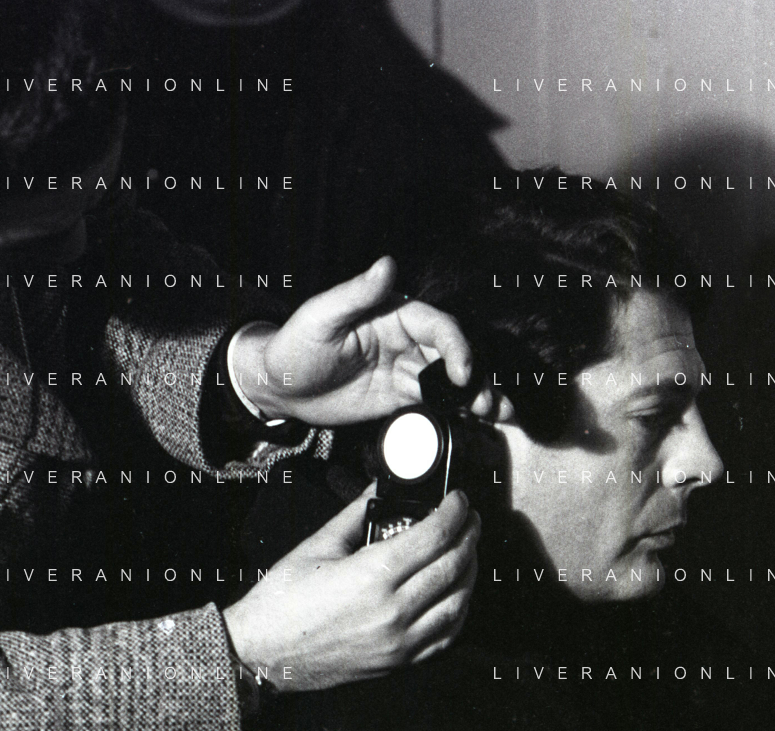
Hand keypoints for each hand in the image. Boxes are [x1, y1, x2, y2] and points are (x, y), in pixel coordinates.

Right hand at [222, 487, 479, 691]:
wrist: (262, 654)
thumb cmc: (282, 603)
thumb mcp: (317, 547)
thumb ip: (355, 514)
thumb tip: (378, 489)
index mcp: (372, 576)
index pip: (434, 536)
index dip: (454, 512)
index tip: (459, 500)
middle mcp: (392, 610)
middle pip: (453, 565)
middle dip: (469, 535)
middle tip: (469, 519)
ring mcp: (399, 640)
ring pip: (458, 602)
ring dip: (470, 571)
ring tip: (467, 550)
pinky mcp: (398, 661)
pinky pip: (445, 636)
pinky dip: (459, 610)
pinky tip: (456, 593)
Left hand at [229, 257, 503, 425]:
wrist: (279, 388)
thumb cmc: (295, 346)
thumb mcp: (322, 317)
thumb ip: (357, 294)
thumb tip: (387, 265)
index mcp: (393, 314)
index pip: (436, 326)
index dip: (455, 347)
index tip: (460, 372)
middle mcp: (406, 340)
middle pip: (452, 355)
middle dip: (474, 376)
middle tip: (486, 401)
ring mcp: (406, 369)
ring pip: (450, 381)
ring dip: (475, 395)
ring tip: (495, 413)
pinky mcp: (401, 397)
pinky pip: (436, 403)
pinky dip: (460, 411)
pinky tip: (480, 422)